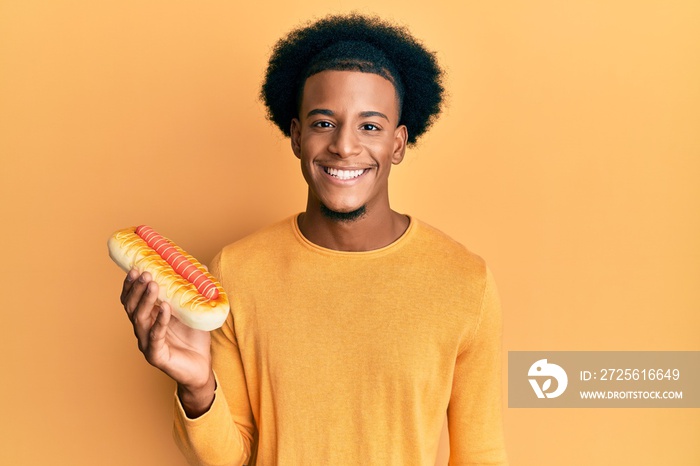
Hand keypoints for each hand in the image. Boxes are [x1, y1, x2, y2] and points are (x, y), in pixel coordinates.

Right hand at [120, 269, 214, 413]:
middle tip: (144, 273)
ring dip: (146, 300)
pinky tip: (165, 309)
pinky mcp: (156, 356)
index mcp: (148, 318)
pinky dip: (160, 321)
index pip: (132, 300)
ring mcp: (147, 343)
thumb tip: (201, 266)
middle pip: (132, 307)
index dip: (131, 285)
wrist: (203, 366)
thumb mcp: (194, 311)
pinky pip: (155, 337)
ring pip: (140, 319)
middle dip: (137, 288)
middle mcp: (143, 330)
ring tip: (153, 285)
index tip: (135, 268)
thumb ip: (194, 291)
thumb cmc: (195, 339)